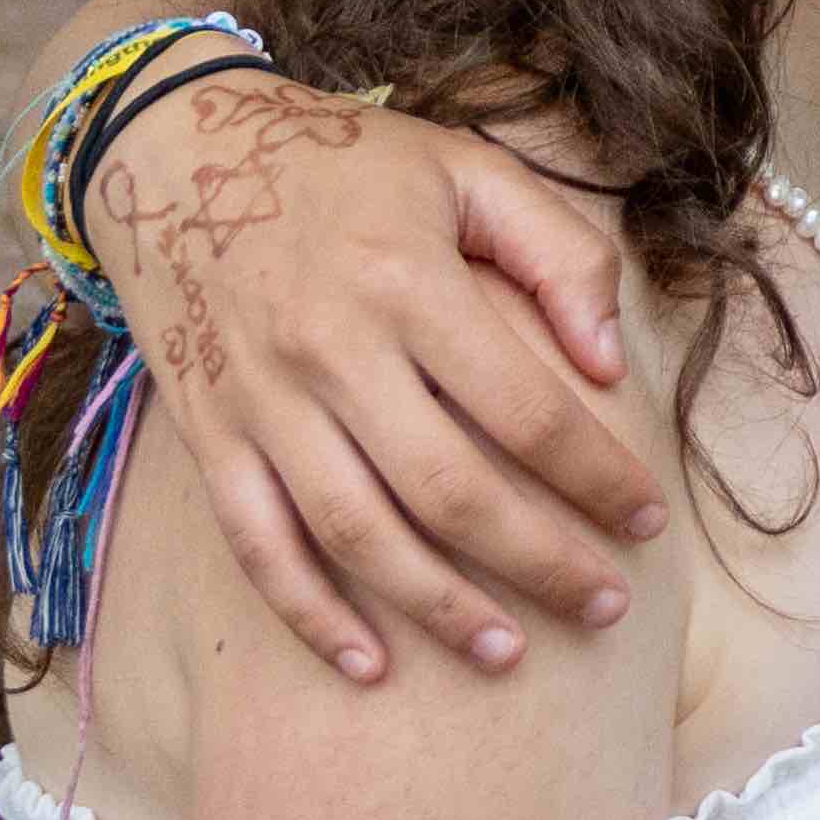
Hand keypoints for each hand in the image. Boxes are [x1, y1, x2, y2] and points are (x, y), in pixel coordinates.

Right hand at [92, 65, 658, 681]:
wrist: (172, 154)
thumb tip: (608, 362)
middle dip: (536, 561)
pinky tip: (368, 665)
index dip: (595, 477)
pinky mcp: (208, 434)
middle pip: (449, 490)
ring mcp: (261, 401)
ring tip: (507, 657)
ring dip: (435, 607)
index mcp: (409, 284)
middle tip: (604, 607)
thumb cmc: (345, 162)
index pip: (526, 411)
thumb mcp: (467, 168)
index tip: (647, 521)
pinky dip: (307, 612)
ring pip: (355, 533)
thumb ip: (556, 254)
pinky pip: (257, 544)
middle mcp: (332, 352)